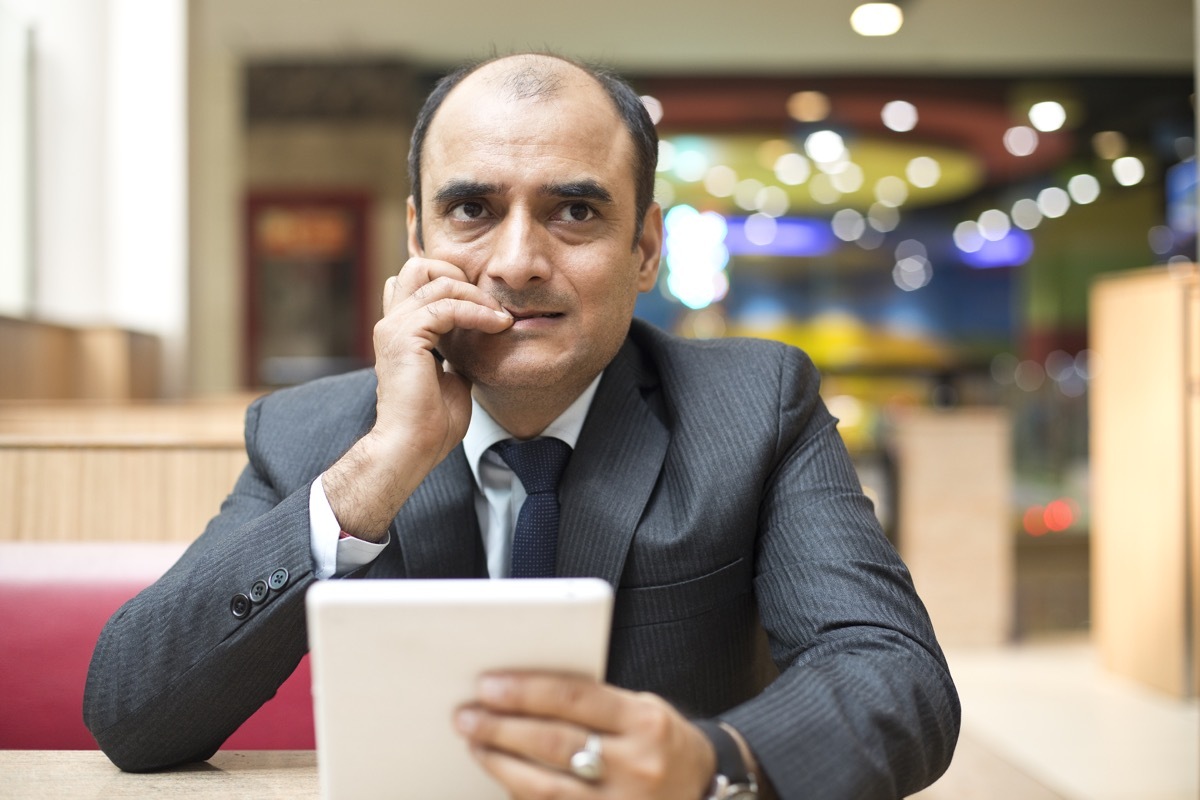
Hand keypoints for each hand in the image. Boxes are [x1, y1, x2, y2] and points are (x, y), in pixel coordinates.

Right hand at [323, 257, 511, 538]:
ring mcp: (394, 327)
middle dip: (458, 275)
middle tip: (489, 303)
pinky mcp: (405, 336)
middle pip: (420, 266)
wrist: (413, 447)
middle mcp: (392, 322)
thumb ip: (457, 352)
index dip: (452, 283)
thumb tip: (476, 340)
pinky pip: (447, 306)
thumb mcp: (452, 377)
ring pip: (435, 279)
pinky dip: (477, 311)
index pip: (419, 282)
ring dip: (475, 295)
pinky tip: (497, 325)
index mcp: (400, 330)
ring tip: (500, 317)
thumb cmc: (432, 423)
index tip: (487, 307)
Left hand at [454, 672, 715, 798]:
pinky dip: (520, 794)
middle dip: (502, 727)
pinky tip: (502, 778)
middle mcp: (637, 766)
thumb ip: (592, 702)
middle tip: (468, 716)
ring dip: (501, 764)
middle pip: (554, 743)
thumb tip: (522, 692)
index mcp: (645, 721)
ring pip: (545, 787)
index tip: (488, 685)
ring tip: (476, 744)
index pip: (574, 698)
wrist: (703, 790)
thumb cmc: (661, 742)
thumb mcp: (641, 709)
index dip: (525, 690)